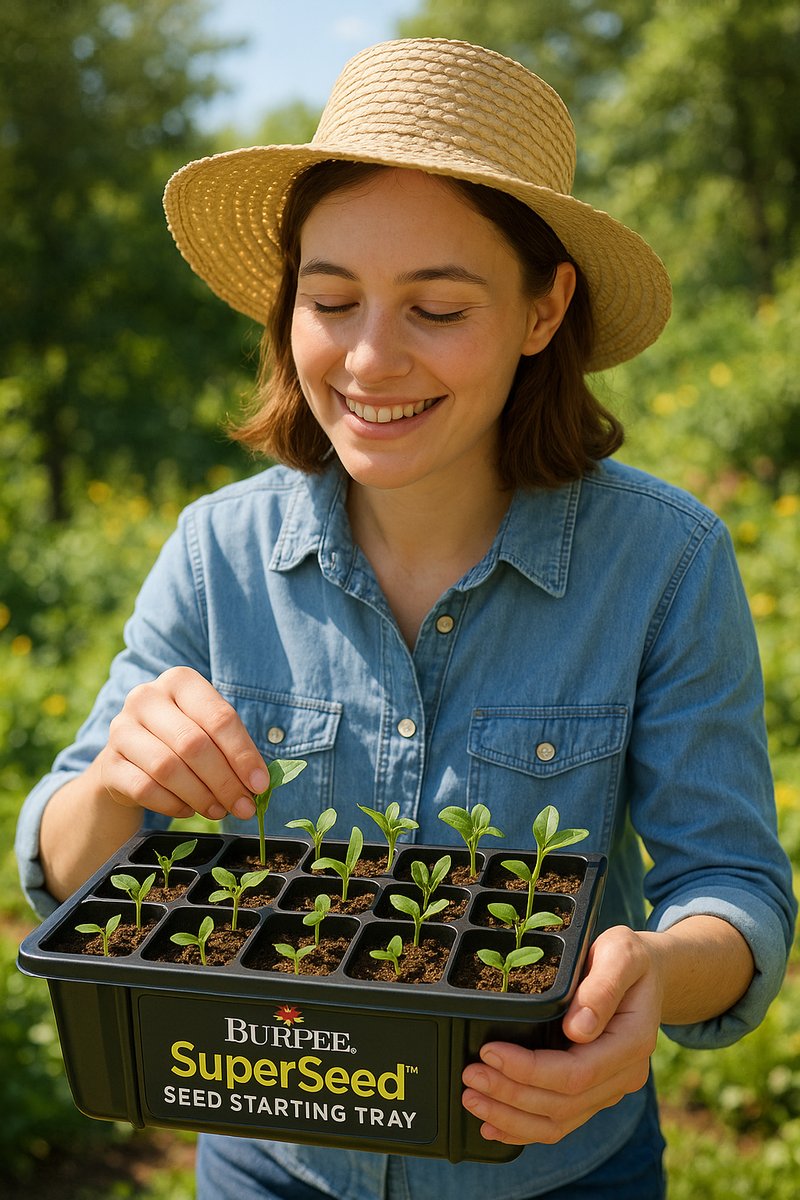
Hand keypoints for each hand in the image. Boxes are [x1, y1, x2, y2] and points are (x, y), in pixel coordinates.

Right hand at [97, 666, 268, 821]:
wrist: (130, 759)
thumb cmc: (181, 740)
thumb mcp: (208, 732)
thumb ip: (233, 751)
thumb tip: (258, 785)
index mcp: (180, 680)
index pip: (219, 718)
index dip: (243, 754)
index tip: (259, 785)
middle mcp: (146, 697)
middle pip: (194, 744)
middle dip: (224, 781)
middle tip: (243, 807)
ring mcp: (122, 728)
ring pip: (168, 768)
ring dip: (201, 796)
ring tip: (219, 811)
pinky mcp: (108, 763)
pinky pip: (145, 789)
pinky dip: (173, 805)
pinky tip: (188, 809)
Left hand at [461, 926, 662, 1144]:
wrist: (646, 975)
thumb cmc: (628, 958)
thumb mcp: (621, 954)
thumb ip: (602, 988)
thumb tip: (577, 1030)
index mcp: (632, 1043)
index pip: (577, 1073)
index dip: (530, 1070)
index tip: (490, 1052)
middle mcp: (624, 1075)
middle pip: (563, 1103)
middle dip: (511, 1094)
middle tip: (470, 1076)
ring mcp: (609, 1089)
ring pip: (559, 1121)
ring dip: (511, 1118)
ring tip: (472, 1099)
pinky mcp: (594, 1093)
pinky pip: (560, 1122)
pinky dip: (524, 1128)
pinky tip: (493, 1125)